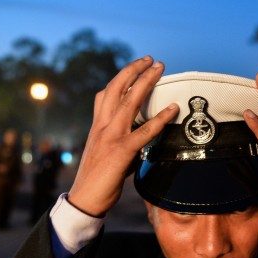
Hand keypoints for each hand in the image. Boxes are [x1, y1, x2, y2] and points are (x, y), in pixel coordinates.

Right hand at [68, 56, 178, 215]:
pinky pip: (145, 131)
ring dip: (146, 82)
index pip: (105, 94)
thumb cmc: (97, 178)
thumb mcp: (105, 151)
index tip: (134, 67)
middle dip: (134, 70)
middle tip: (151, 59)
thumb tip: (140, 135)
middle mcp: (102, 126)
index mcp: (97, 126)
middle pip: (116, 88)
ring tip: (159, 68)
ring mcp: (111, 136)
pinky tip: (173, 108)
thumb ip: (120, 138)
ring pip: (129, 101)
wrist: (85, 198)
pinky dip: (160, 117)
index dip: (120, 77)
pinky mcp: (122, 150)